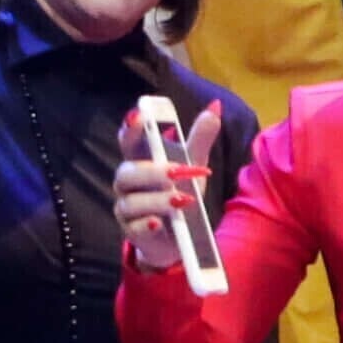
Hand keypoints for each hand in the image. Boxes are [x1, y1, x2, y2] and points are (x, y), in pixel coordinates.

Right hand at [112, 100, 220, 269]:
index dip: (131, 128)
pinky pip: (134, 227)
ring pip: (131, 201)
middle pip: (127, 172)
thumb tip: (215, 106)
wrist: (180, 236)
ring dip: (157, 199)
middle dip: (151, 171)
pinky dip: (147, 224)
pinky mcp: (132, 231)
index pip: (128, 140)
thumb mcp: (193, 164)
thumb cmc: (181, 192)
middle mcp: (128, 182)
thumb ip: (200, 138)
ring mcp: (127, 207)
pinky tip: (159, 222)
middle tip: (176, 172)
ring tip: (182, 200)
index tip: (139, 116)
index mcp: (141, 159)